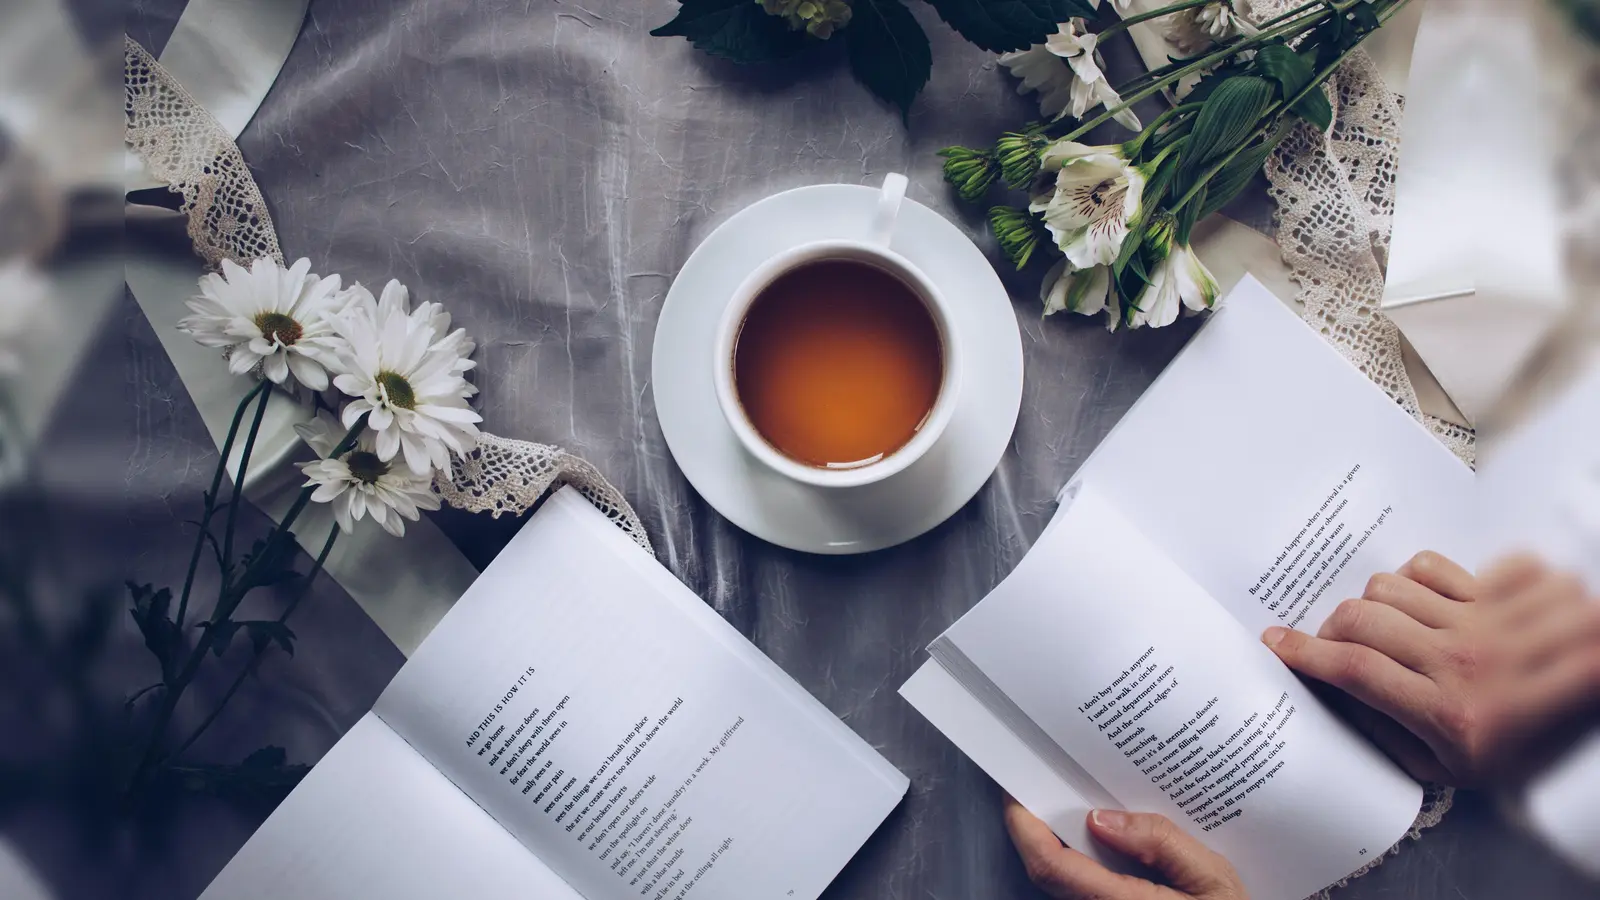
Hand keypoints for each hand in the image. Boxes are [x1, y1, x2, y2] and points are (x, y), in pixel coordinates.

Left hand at [1004, 795, 1247, 899]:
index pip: (1050, 865)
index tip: (1014, 788)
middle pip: (1045, 870)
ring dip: (1054, 841)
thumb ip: (1162, 844)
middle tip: (1036, 780)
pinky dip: (1075, 857)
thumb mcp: (1214, 879)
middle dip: (1032, 825)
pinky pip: (1079, 885)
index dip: (1022, 826)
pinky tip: (1093, 833)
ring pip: (1059, 880)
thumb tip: (1100, 817)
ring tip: (1064, 798)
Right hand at [1263, 552, 1599, 786]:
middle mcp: (1465, 664)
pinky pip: (1435, 563)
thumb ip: (1389, 737)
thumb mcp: (1451, 769)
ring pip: (1392, 585)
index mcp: (1448, 713)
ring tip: (1391, 624)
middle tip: (1334, 640)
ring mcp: (1488, 624)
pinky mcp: (1506, 594)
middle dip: (1331, 626)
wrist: (1593, 716)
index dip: (1303, 651)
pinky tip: (1433, 602)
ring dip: (1378, 603)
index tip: (1274, 642)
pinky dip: (1422, 577)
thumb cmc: (1520, 746)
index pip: (1355, 670)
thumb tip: (1333, 695)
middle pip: (1363, 619)